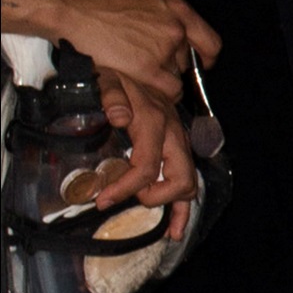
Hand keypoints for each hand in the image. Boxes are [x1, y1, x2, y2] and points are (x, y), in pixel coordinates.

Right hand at [44, 0, 217, 96]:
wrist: (75, 7)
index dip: (206, 57)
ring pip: (176, 77)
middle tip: (149, 65)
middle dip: (171, 66)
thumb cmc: (100, 0)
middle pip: (186, 62)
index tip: (202, 64)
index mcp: (177, 9)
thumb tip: (168, 30)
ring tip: (137, 73)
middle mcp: (176, 30)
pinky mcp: (148, 69)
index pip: (210, 42)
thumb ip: (162, 15)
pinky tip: (143, 87)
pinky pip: (168, 90)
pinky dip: (160, 93)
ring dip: (161, 79)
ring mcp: (163, 50)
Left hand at [87, 69, 198, 225]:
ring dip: (176, 206)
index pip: (146, 166)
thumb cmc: (115, 75)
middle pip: (180, 178)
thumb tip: (119, 116)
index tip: (102, 200)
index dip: (125, 188)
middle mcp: (172, 133)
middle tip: (131, 201)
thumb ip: (112, 95)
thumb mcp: (106, 78)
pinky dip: (185, 205)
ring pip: (189, 181)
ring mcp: (178, 141)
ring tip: (164, 229)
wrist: (132, 63)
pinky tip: (176, 226)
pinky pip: (187, 178)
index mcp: (155, 121)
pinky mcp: (177, 146)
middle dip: (156, 197)